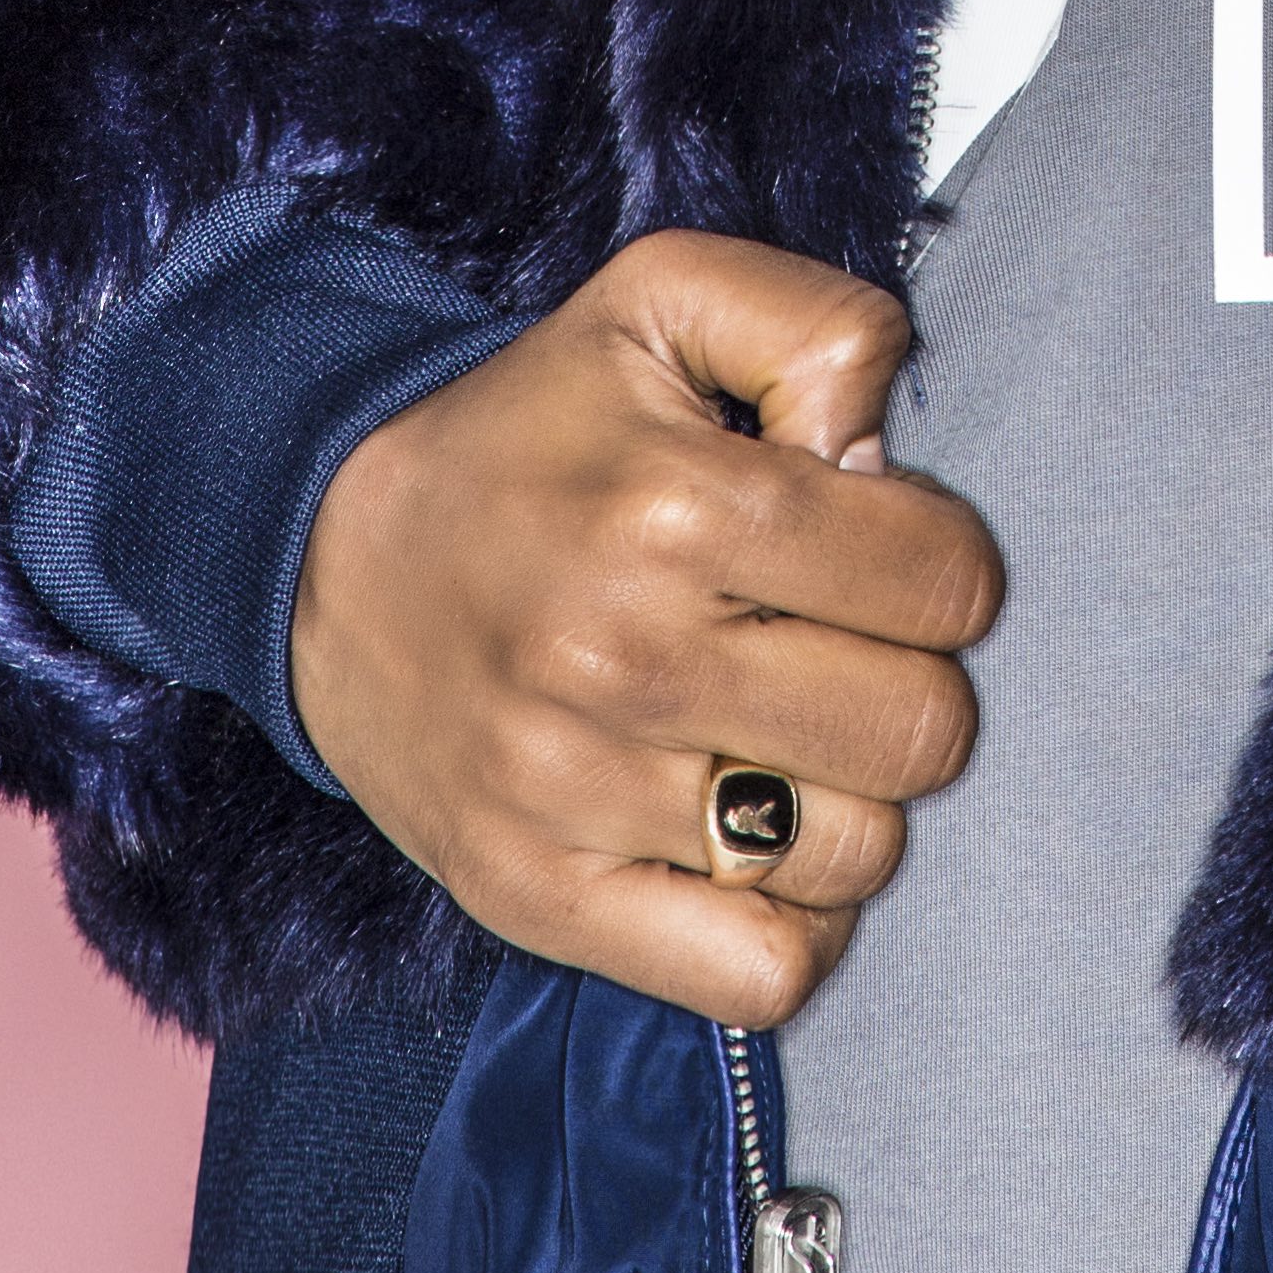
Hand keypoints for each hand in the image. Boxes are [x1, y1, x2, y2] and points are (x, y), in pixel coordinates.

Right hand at [286, 226, 1000, 1022]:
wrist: (325, 556)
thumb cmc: (529, 430)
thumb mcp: (666, 299)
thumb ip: (820, 328)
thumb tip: (885, 461)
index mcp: (681, 503)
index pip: (946, 581)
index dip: (941, 559)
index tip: (874, 549)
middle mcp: (630, 658)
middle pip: (921, 730)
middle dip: (909, 677)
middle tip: (832, 644)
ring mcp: (582, 795)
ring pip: (858, 854)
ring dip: (850, 797)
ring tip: (783, 733)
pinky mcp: (543, 899)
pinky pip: (760, 973)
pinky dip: (791, 921)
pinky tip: (755, 839)